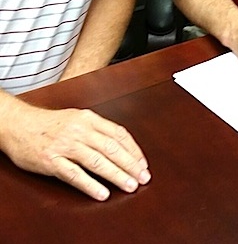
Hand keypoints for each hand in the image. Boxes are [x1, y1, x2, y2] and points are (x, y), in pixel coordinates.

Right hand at [3, 103, 150, 200]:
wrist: (19, 125)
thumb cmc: (49, 124)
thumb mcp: (76, 118)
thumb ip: (96, 129)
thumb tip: (120, 144)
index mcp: (88, 118)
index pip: (118, 133)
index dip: (134, 150)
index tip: (143, 163)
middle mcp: (79, 130)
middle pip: (112, 148)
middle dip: (130, 164)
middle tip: (143, 178)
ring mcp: (65, 145)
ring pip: (97, 161)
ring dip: (117, 175)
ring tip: (130, 186)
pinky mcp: (52, 161)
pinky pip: (75, 175)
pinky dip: (91, 185)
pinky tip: (102, 193)